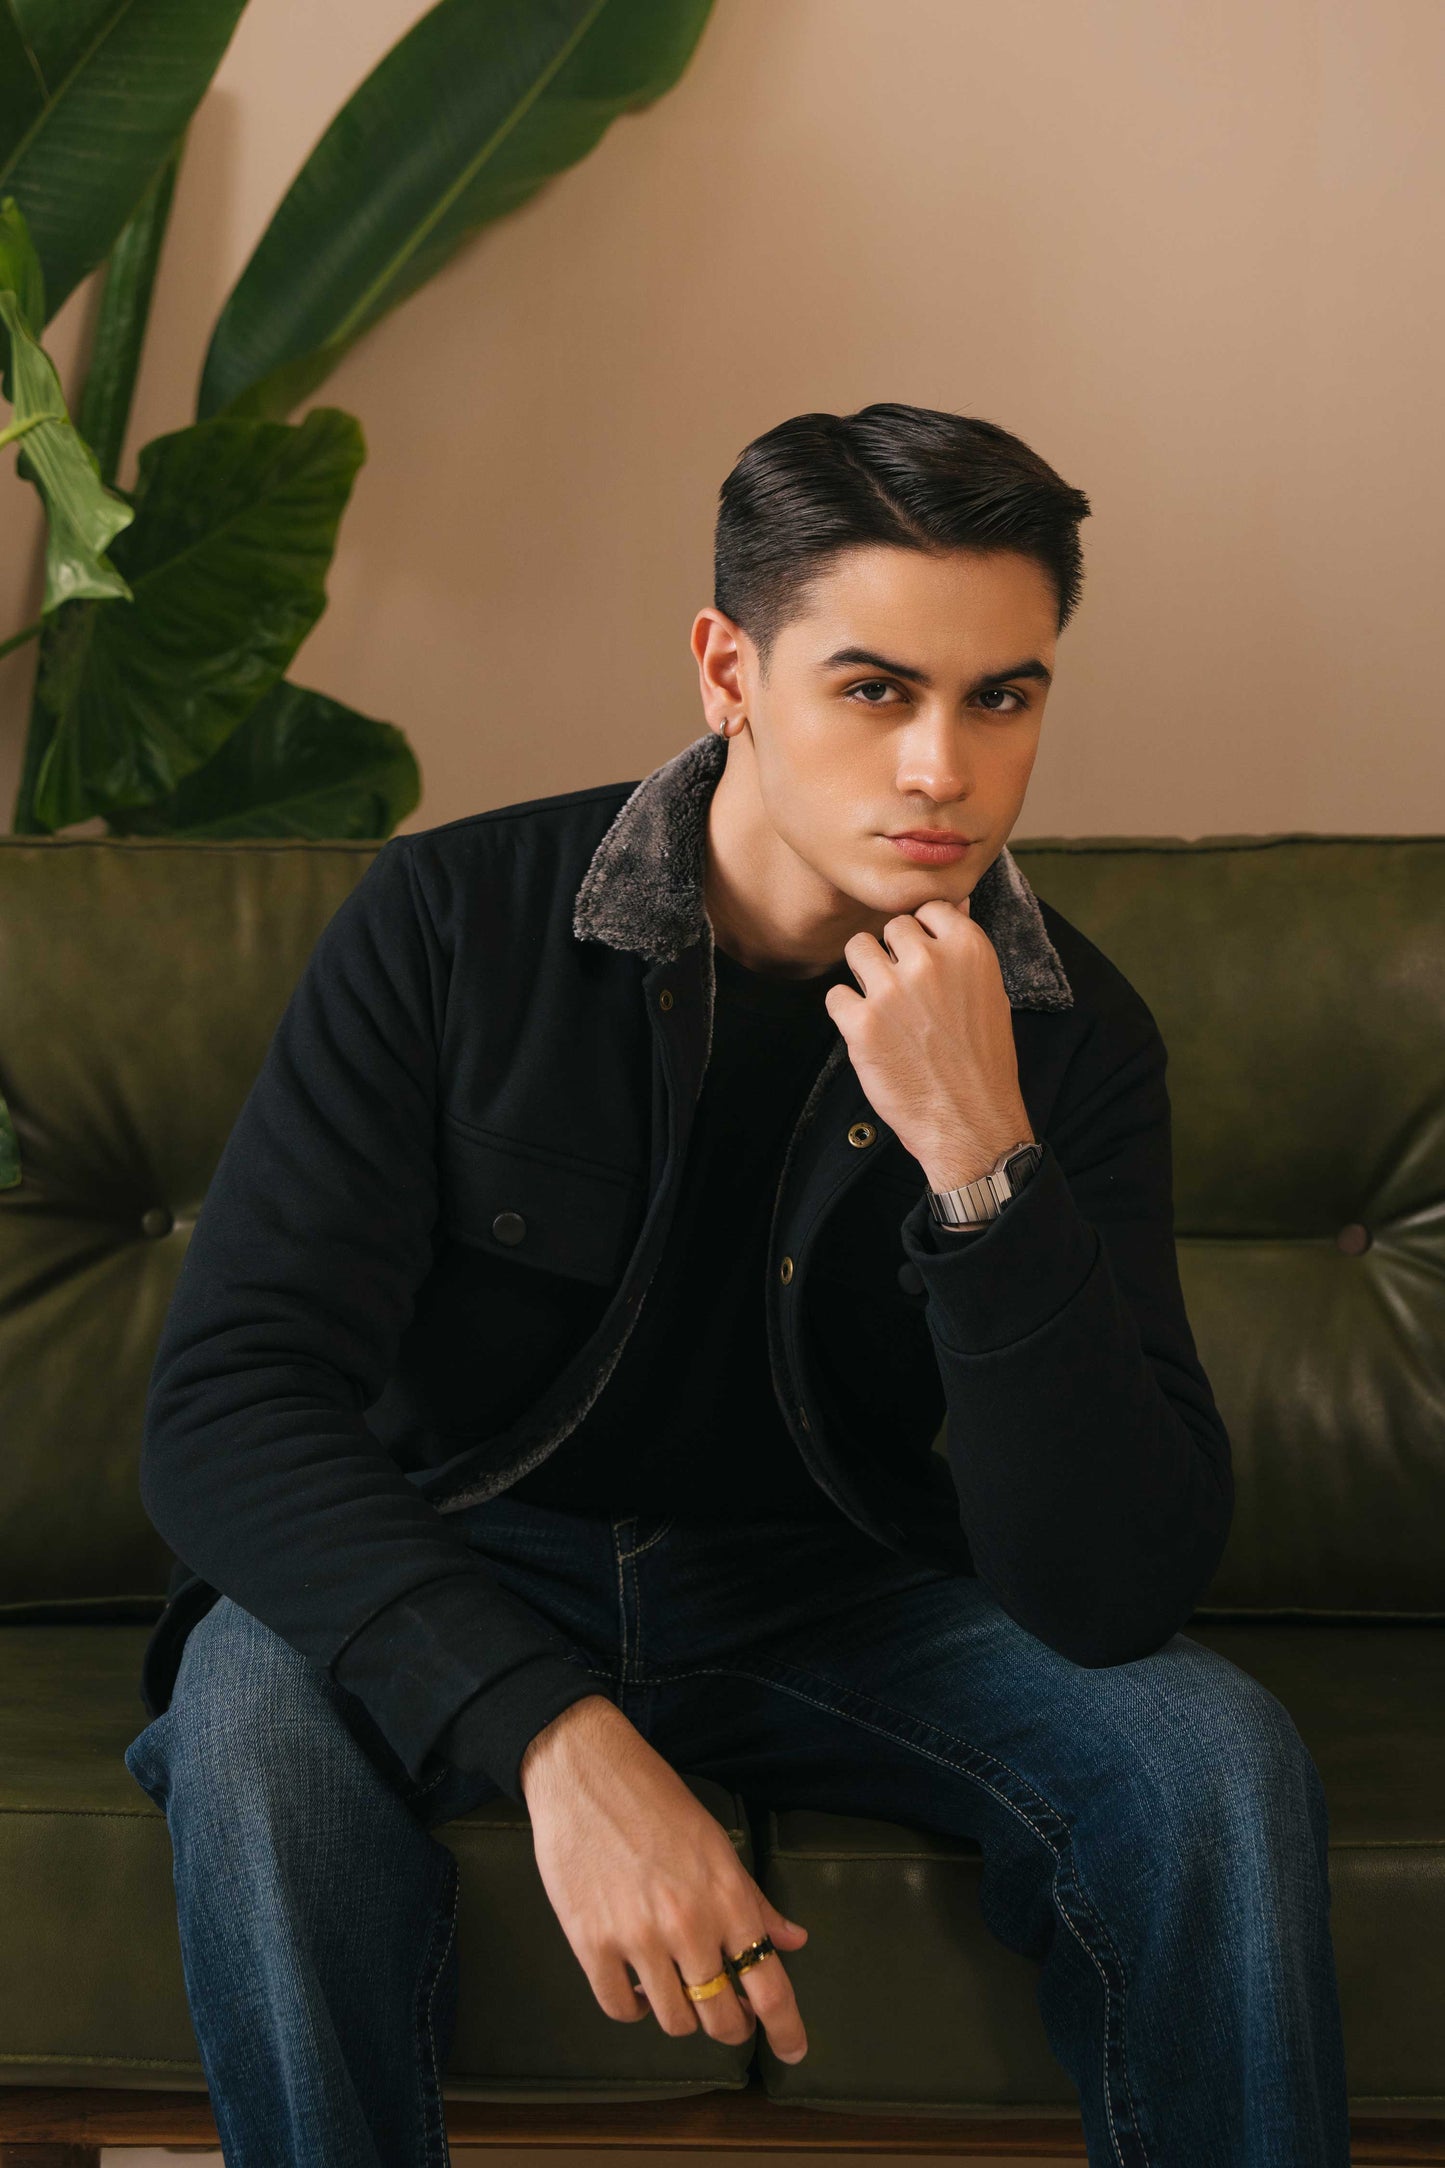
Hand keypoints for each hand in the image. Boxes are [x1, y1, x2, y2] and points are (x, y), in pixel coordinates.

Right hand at [520, 1695, 810, 2061]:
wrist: (584, 1772)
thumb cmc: (655, 1799)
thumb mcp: (716, 1843)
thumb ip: (753, 1899)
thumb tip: (792, 1940)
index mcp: (727, 1897)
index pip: (769, 1985)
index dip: (786, 2030)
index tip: (793, 2052)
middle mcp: (688, 1926)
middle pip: (722, 2017)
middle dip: (733, 2026)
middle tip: (728, 2015)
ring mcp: (637, 1939)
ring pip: (674, 2021)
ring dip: (683, 2016)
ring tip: (678, 1990)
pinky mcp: (590, 1944)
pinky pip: (621, 2008)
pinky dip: (636, 2009)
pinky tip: (638, 1988)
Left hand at [824, 895, 1033, 1191]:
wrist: (971, 1121)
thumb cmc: (982, 1062)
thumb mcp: (990, 994)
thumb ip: (963, 948)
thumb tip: (953, 903)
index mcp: (968, 948)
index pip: (928, 908)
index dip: (922, 935)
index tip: (923, 961)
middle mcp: (929, 961)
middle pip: (890, 927)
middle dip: (892, 954)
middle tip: (904, 994)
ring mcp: (892, 990)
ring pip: (857, 949)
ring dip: (864, 975)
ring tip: (884, 1009)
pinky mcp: (861, 1022)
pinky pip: (835, 994)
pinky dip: (846, 1013)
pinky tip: (869, 1035)